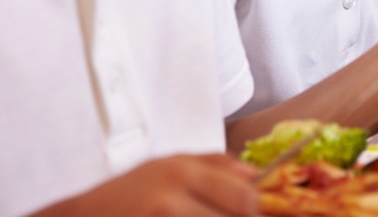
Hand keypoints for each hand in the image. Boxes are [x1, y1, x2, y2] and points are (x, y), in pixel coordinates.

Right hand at [43, 154, 257, 215]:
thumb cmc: (123, 196)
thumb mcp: (165, 166)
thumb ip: (213, 166)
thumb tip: (254, 174)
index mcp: (182, 172)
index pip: (246, 197)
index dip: (252, 212)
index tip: (248, 214)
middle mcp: (171, 198)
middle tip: (221, 216)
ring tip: (193, 216)